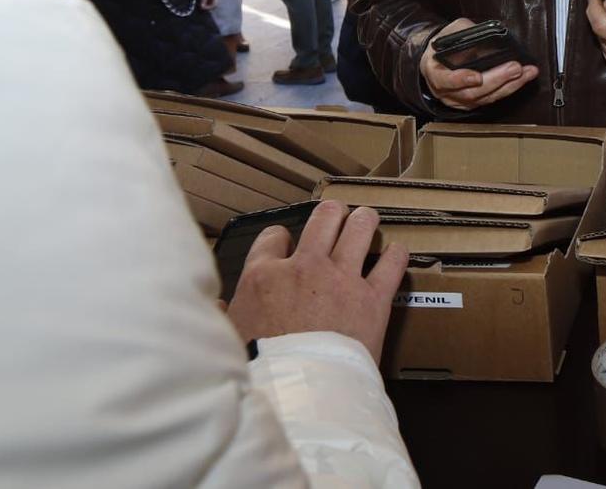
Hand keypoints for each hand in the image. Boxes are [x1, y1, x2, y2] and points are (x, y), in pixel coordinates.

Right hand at [225, 201, 409, 367]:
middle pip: (324, 218)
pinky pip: (392, 264)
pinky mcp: (373, 299)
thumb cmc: (260, 369)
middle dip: (332, 214)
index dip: (279, 238)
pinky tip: (396, 253)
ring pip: (360, 229)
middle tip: (338, 217)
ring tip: (367, 221)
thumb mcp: (228, 338)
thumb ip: (221, 314)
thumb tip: (209, 304)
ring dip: (364, 222)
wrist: (298, 392)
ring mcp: (341, 279)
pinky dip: (396, 256)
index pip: (273, 237)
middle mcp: (305, 268)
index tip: (284, 245)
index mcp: (264, 276)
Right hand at [421, 18, 538, 109]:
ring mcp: (459, 100)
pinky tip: (522, 79)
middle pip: (472, 93)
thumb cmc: (444, 45)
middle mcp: (446, 91)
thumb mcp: (450, 32)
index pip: (445, 80)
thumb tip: (488, 37)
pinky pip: (491, 99)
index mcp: (435, 72)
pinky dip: (508, 89)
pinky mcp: (472, 104)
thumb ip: (465, 33)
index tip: (476, 77)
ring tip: (527, 72)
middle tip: (515, 68)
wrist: (437, 60)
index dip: (460, 80)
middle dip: (497, 80)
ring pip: (485, 98)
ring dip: (510, 85)